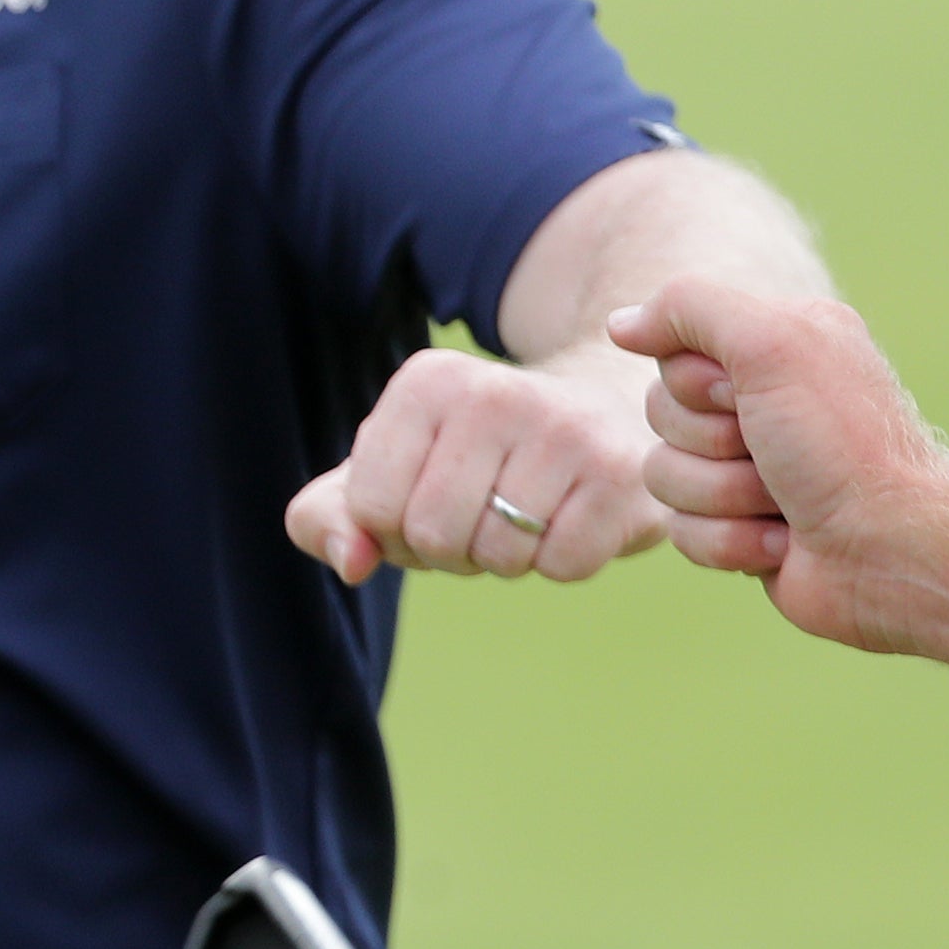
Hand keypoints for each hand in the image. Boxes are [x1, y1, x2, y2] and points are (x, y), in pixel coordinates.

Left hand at [288, 346, 664, 586]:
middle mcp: (493, 391)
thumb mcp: (384, 471)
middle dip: (449, 550)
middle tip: (482, 514)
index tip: (426, 499)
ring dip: (506, 558)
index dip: (393, 531)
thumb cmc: (473, 456)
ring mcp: (564, 428)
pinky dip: (561, 561)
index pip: (369, 508)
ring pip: (499, 555)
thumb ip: (327, 518)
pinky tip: (572, 515)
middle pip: (432, 535)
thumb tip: (351, 562)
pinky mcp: (621, 472)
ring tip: (528, 510)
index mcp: (425, 382)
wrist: (603, 412)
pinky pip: (563, 566)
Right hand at [604, 277, 948, 647]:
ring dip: (721, 495)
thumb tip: (621, 324)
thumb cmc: (841, 443)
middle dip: (707, 442)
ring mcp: (746, 470)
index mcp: (774, 349)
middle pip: (657, 414)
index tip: (747, 394)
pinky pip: (679, 531)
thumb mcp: (772, 342)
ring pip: (661, 477)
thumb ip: (689, 308)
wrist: (891, 548)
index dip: (695, 383)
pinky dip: (729, 540)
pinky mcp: (737, 530)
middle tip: (769, 451)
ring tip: (781, 504)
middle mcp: (760, 404)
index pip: (671, 354)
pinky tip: (781, 543)